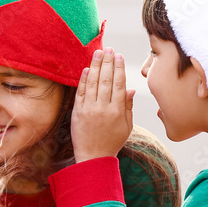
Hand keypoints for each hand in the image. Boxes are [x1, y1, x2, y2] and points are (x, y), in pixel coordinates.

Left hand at [71, 48, 134, 162]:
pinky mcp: (77, 112)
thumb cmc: (112, 142)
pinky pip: (81, 92)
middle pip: (106, 80)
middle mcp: (103, 108)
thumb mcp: (126, 126)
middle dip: (107, 62)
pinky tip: (86, 69)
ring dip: (96, 66)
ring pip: (93, 83)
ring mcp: (89, 109)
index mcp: (117, 111)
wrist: (93, 157)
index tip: (118, 56)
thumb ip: (128, 107)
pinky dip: (83, 80)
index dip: (119, 68)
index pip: (119, 84)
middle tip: (108, 49)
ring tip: (98, 53)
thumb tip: (130, 89)